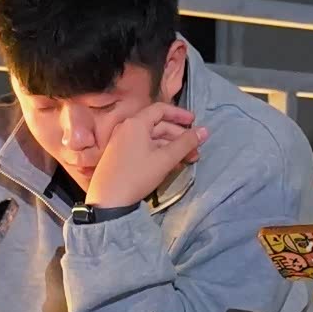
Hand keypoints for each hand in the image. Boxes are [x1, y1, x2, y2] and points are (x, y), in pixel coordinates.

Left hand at [86, 103, 207, 212]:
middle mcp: (127, 128)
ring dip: (171, 147)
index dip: (180, 114)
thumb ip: (186, 143)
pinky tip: (171, 165)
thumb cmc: (136, 175)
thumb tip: (205, 131)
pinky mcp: (120, 155)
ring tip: (187, 161)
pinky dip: (159, 153)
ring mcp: (122, 142)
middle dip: (179, 137)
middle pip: (158, 125)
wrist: (107, 201)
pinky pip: (143, 148)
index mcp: (136, 123)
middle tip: (195, 150)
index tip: (194, 122)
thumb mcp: (165, 159)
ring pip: (152, 139)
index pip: (161, 109)